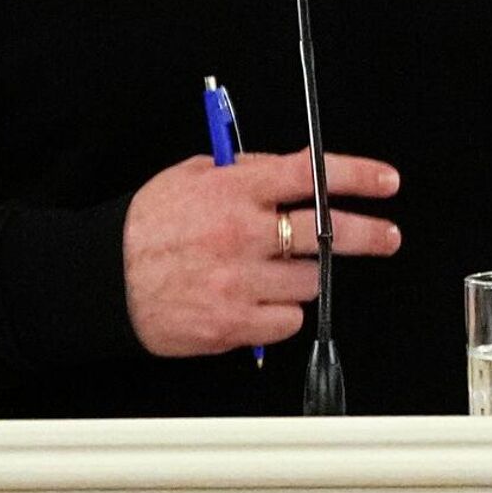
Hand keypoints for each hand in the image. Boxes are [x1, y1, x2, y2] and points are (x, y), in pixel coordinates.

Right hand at [123, 149, 401, 357]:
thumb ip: (246, 169)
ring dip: (308, 274)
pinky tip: (262, 299)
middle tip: (388, 236)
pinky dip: (283, 311)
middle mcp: (243, 234)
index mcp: (236, 190)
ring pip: (311, 280)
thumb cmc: (147, 226)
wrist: (103, 281)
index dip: (358, 175)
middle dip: (368, 234)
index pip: (311, 174)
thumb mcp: (193, 175)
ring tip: (282, 269)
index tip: (386, 182)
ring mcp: (239, 281)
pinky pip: (287, 319)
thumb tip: (291, 170)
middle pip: (326, 233)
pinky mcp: (232, 324)